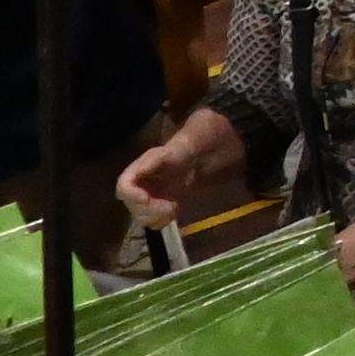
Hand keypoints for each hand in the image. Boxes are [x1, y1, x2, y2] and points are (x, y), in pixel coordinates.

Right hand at [115, 115, 235, 222]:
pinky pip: (154, 216)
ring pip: (140, 211)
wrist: (230, 139)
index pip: (125, 184)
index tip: (149, 201)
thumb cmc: (210, 135)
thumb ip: (169, 152)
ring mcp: (157, 188)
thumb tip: (143, 168)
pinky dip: (161, 220)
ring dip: (153, 217)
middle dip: (146, 210)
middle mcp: (148, 176)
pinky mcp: (167, 197)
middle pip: (130, 202)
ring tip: (175, 209)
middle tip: (172, 208)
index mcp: (149, 161)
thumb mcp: (192, 139)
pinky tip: (177, 212)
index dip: (131, 197)